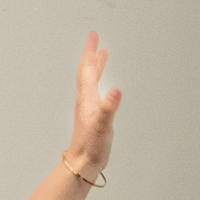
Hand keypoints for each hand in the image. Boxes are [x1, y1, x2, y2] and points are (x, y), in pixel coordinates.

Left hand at [65, 30, 122, 178]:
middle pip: (87, 71)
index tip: (93, 37)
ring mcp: (89, 107)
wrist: (83, 162)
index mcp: (88, 98)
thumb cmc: (92, 145)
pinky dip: (100, 82)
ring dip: (96, 67)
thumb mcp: (103, 124)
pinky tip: (104, 85)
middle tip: (95, 40)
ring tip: (102, 56)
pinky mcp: (93, 115)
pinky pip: (96, 91)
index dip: (91, 53)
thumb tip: (116, 90)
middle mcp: (86, 99)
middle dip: (92, 55)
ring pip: (91, 81)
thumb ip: (109, 107)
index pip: (88, 69)